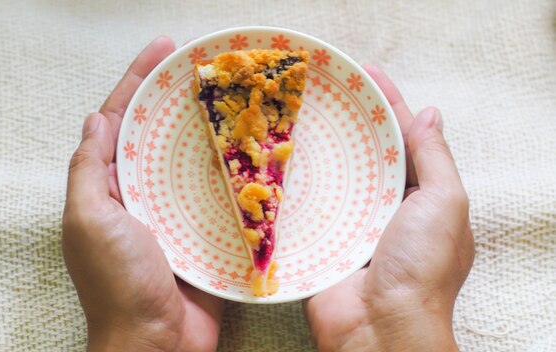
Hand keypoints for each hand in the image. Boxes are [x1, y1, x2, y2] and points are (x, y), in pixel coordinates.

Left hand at [62, 37, 222, 351]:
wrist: (157, 345)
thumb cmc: (117, 285)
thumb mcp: (89, 221)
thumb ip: (88, 170)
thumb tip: (96, 120)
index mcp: (108, 187)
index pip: (120, 120)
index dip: (138, 81)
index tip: (164, 49)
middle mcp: (140, 194)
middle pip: (158, 133)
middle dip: (177, 98)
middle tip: (206, 67)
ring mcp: (175, 212)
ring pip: (191, 159)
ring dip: (208, 129)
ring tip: (234, 97)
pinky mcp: (204, 231)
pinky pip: (218, 192)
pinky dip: (232, 170)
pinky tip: (251, 150)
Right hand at [303, 65, 474, 351]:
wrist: (380, 328)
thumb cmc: (421, 267)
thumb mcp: (445, 202)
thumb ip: (435, 158)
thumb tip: (429, 113)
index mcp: (421, 196)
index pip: (404, 137)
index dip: (388, 103)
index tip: (365, 73)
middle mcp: (386, 206)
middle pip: (367, 152)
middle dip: (350, 120)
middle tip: (323, 89)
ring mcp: (352, 223)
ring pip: (336, 174)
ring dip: (321, 147)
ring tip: (296, 113)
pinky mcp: (323, 239)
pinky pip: (310, 203)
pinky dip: (298, 182)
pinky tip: (279, 158)